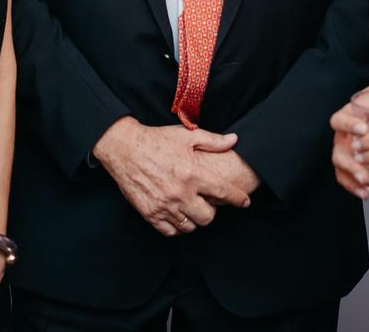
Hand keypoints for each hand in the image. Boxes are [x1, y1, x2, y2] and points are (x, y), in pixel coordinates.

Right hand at [92, 118, 249, 235]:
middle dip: (211, 211)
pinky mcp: (150, 213)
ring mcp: (164, 205)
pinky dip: (176, 227)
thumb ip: (212, 140)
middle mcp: (180, 192)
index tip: (245, 202)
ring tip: (190, 208)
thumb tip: (234, 140)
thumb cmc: (156, 140)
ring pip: (190, 227)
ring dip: (193, 219)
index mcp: (192, 173)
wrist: (124, 148)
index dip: (238, 199)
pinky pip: (171, 232)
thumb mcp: (186, 136)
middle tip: (206, 203)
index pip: (224, 193)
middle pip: (208, 217)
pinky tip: (177, 215)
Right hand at [329, 103, 368, 198]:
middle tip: (363, 170)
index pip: (340, 120)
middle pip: (338, 149)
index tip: (363, 130)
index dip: (349, 125)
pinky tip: (367, 193)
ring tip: (366, 184)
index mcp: (349, 115)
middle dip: (350, 162)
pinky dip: (354, 186)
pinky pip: (347, 177)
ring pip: (341, 166)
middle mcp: (344, 134)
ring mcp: (347, 150)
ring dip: (352, 177)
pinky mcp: (353, 163)